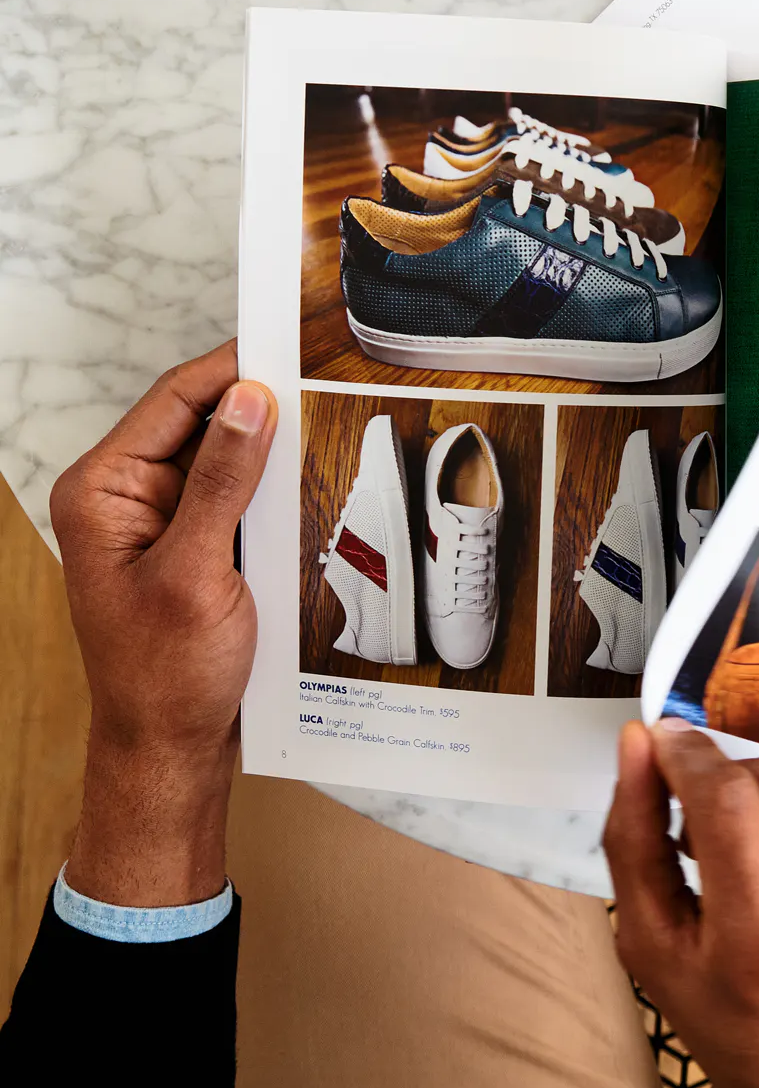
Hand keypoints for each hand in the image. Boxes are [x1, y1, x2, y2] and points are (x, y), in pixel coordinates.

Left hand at [49, 342, 276, 906]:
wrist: (172, 747)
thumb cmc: (165, 674)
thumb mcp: (196, 572)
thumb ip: (223, 482)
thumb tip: (249, 401)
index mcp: (104, 492)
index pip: (173, 401)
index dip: (231, 368)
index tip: (286, 340)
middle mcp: (128, 497)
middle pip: (202, 423)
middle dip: (259, 405)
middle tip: (320, 379)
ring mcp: (164, 521)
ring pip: (227, 458)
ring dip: (271, 449)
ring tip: (324, 426)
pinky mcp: (197, 545)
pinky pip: (239, 497)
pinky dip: (272, 488)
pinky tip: (308, 482)